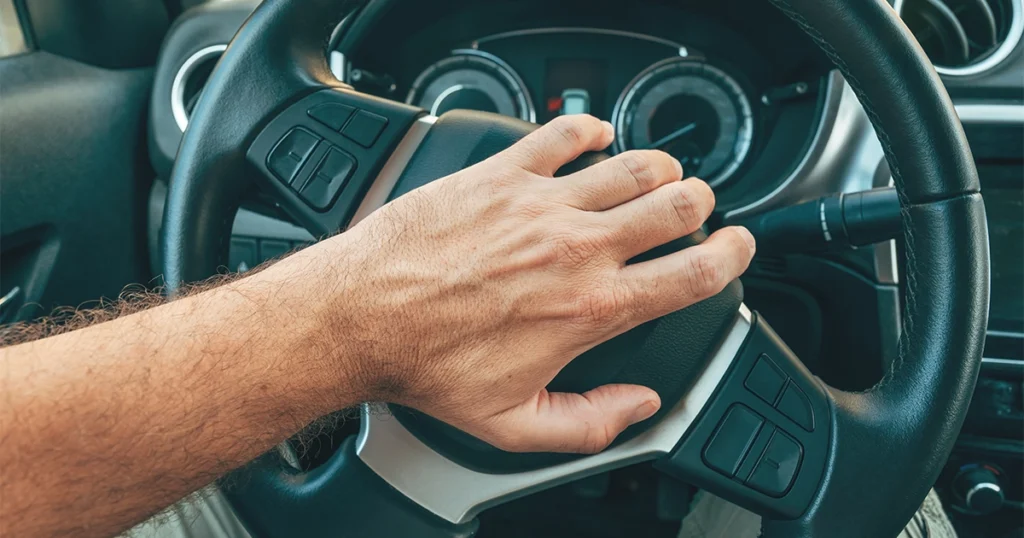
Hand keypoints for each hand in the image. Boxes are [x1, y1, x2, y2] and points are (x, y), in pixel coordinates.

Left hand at [306, 115, 755, 453]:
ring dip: (659, 168)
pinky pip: (564, 135)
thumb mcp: (514, 425)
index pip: (695, 273)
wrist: (362, 316)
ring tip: (657, 175)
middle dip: (699, 205)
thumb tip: (639, 406)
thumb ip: (591, 423)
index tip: (736, 247)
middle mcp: (578, 248)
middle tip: (694, 210)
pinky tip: (593, 139)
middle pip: (677, 206)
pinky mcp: (503, 173)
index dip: (732, 255)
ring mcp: (542, 203)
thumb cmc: (429, 366)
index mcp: (593, 308)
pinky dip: (590, 131)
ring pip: (635, 165)